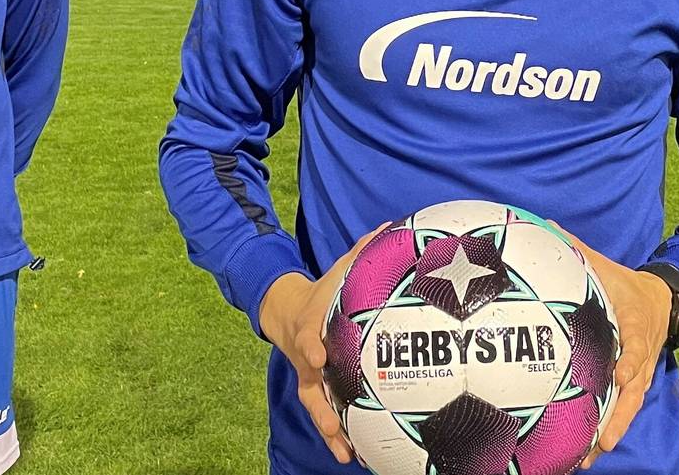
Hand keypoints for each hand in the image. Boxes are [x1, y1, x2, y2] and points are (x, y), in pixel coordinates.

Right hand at [258, 224, 388, 464]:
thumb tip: (390, 226)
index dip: (311, 345)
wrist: (287, 311)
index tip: (318, 355)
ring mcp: (311, 376)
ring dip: (329, 429)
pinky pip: (326, 413)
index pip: (307, 336)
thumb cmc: (323, 290)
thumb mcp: (338, 270)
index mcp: (311, 326)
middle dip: (321, 403)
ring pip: (316, 406)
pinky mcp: (318, 389)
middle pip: (310, 384)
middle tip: (334, 422)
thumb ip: (362, 252)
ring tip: (345, 452)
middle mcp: (308, 357)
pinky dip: (337, 434)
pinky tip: (354, 455)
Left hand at [557, 229, 672, 469]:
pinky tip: (589, 451)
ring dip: (613, 431)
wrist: (665, 299)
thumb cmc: (625, 284)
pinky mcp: (637, 383)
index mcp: (634, 320)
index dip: (630, 357)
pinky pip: (624, 408)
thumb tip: (544, 225)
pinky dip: (610, 428)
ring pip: (630, 406)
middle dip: (618, 415)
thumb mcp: (606, 266)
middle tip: (599, 439)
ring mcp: (642, 371)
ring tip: (590, 456)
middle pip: (634, 389)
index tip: (621, 373)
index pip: (636, 340)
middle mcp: (642, 352)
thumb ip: (576, 249)